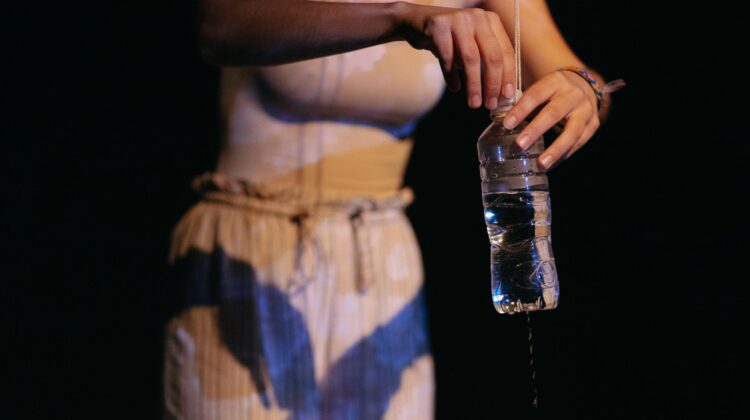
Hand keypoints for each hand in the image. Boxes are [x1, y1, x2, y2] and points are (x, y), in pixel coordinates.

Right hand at [398, 5, 515, 109]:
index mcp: (491, 21)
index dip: (508, 76)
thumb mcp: (471, 46)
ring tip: (474, 103)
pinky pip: (447, 57)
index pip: (506, 51)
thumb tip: (499, 93)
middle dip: (492, 84)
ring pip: (471, 58)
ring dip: (473, 85)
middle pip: (491, 55)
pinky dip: (451, 76)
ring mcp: (458, 19)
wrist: (416, 22)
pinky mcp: (438, 25)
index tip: (506, 97)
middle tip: (490, 104)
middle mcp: (478, 17)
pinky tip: (455, 87)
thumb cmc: (449, 40)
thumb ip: (485, 62)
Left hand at [502, 69, 600, 169]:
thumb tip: (496, 118)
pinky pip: (579, 143)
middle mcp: (573, 94)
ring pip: (572, 131)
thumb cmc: (552, 91)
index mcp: (555, 81)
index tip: (507, 124)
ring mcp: (586, 110)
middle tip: (520, 145)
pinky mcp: (593, 124)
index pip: (536, 94)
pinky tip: (550, 165)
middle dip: (536, 130)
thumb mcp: (540, 88)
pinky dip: (564, 155)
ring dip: (555, 149)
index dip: (521, 110)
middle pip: (554, 112)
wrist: (584, 86)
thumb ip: (522, 101)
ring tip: (541, 165)